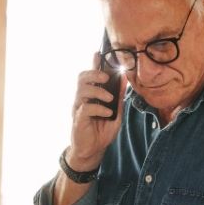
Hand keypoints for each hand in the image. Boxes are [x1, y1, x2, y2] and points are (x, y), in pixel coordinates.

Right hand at [67, 52, 125, 170]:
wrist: (94, 151)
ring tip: (109, 98)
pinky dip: (99, 108)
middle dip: (94, 74)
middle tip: (106, 78)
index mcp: (91, 96)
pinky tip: (107, 113)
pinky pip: (86, 107)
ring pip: (82, 90)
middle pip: (82, 78)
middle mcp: (82, 99)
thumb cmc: (102, 131)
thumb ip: (119, 98)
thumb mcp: (116, 113)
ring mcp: (79, 108)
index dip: (93, 64)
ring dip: (98, 91)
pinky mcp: (78, 119)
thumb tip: (125, 80)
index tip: (98, 53)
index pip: (90, 75)